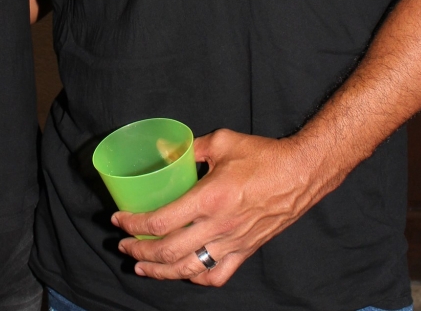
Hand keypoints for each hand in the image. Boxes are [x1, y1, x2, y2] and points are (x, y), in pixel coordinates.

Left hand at [113, 129, 327, 286]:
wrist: (302, 173)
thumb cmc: (264, 156)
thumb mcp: (223, 141)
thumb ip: (191, 146)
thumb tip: (167, 147)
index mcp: (209, 198)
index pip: (160, 221)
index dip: (133, 224)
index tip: (118, 220)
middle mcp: (219, 226)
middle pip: (168, 251)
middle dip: (139, 252)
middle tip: (123, 245)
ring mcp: (233, 242)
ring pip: (189, 269)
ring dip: (160, 271)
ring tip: (142, 268)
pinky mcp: (246, 250)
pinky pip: (217, 274)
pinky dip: (196, 278)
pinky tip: (184, 272)